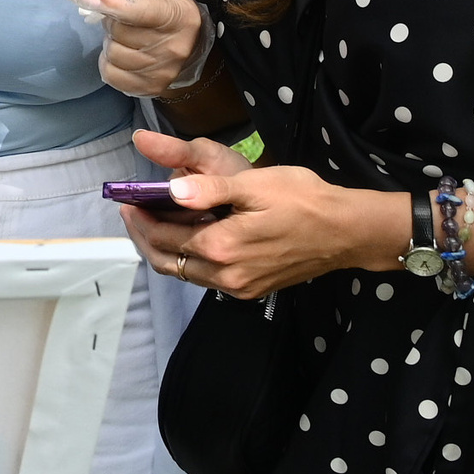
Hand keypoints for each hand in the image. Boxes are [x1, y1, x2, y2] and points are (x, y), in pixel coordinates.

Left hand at [75, 0, 208, 95]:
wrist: (191, 44)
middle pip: (121, 33)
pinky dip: (108, 63)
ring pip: (113, 54)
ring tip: (123, 38)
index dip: (112, 4)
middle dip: (112, 22)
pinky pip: (111, 75)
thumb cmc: (167, 9)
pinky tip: (120, 55)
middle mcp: (174, 46)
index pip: (141, 12)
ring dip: (111, 43)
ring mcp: (163, 70)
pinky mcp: (151, 87)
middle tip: (120, 20)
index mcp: (178, 15)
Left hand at [114, 130, 392, 298]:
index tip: (127, 201)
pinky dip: (189, 259)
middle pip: (169, 262)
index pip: (165, 238)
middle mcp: (225, 276)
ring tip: (154, 222)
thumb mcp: (254, 184)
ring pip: (186, 273)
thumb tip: (172, 190)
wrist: (346, 232)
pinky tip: (189, 237)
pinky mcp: (252, 288)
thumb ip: (209, 189)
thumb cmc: (303, 200)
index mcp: (221, 247)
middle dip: (145, 238)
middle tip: (132, 213)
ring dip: (165, 250)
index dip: (141, 220)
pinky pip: (207, 278)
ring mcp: (239, 287)